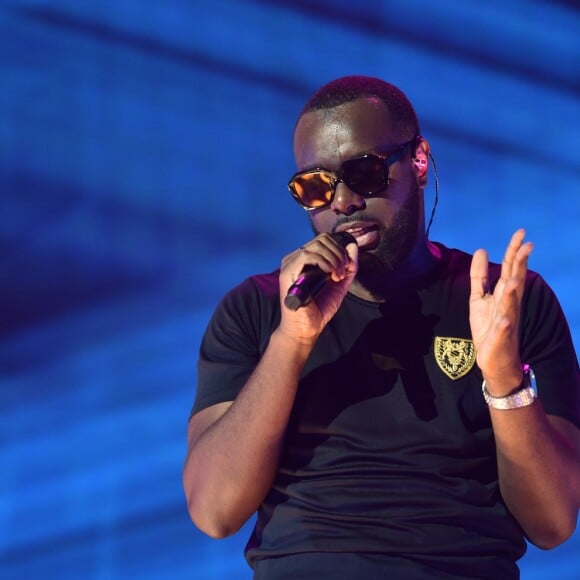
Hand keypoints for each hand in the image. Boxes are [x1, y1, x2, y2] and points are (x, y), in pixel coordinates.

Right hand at [278, 233, 357, 342]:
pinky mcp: (287, 272)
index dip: (340, 250)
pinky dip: (324, 262)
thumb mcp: (340, 284)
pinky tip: (329, 275)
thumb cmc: (319, 309)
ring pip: (317, 245)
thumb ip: (349, 266)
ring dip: (334, 259)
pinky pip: (307, 255)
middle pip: (322, 239)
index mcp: (305, 259)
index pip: (325, 240)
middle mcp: (296, 258)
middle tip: (342, 274)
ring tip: (337, 277)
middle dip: (339, 254)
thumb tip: (353, 245)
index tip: (346, 269)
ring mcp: (290, 264)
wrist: (306, 329)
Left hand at [469, 229, 533, 393]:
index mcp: (504, 294)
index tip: (521, 233)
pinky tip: (505, 320)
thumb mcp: (479, 297)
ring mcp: (506, 321)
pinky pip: (503, 331)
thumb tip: (482, 250)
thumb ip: (480, 275)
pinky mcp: (500, 338)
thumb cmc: (489, 327)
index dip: (514, 251)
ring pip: (511, 305)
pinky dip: (504, 325)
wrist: (493, 359)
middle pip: (516, 281)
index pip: (511, 269)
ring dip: (512, 292)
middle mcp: (509, 305)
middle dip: (520, 264)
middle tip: (527, 245)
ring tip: (512, 280)